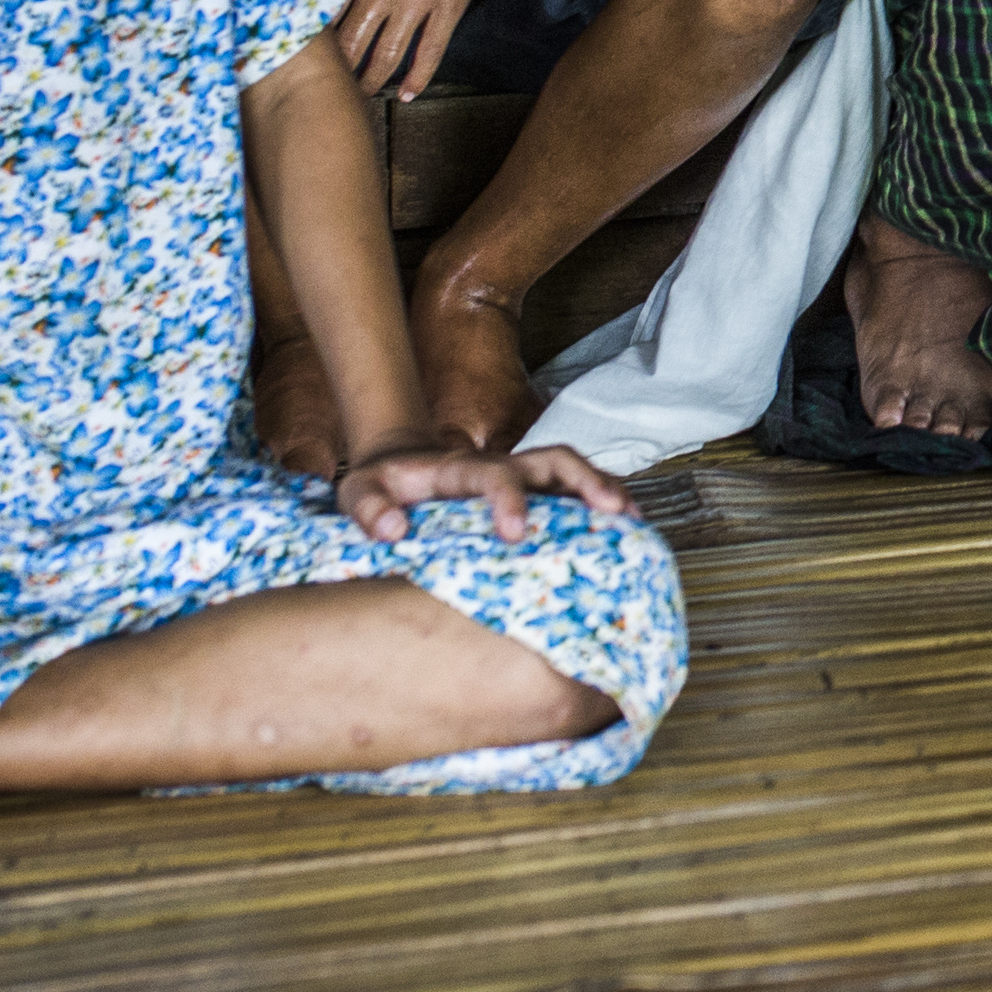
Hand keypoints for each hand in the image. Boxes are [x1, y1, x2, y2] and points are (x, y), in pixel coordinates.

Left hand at [327, 429, 639, 542]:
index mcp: (461, 469)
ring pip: (572, 471)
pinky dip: (599, 504)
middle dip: (586, 482)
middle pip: (554, 459)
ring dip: (604, 489)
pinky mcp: (530, 490)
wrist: (397, 463)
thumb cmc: (380, 485)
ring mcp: (520, 475)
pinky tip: (623, 532)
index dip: (508, 498)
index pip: (493, 475)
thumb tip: (391, 529)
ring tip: (634, 521)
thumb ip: (368, 508)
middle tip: (613, 511)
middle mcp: (501, 465)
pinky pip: (572, 491)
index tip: (516, 532)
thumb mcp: (358, 492)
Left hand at [330, 0, 515, 99]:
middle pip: (350, 47)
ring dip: (373, 82)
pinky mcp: (449, 6)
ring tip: (364, 96)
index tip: (304, 67)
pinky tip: (408, 94)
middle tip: (330, 92)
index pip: (323, 20)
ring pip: (387, 56)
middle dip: (338, 75)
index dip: (312, 48)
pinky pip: (431, 51)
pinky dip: (418, 78)